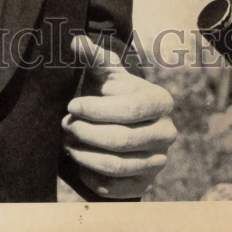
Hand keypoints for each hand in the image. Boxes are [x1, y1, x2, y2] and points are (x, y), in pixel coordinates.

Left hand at [62, 35, 176, 199]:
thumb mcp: (104, 71)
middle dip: (87, 133)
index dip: (96, 109)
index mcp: (160, 101)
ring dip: (85, 155)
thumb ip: (92, 56)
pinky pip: (117, 189)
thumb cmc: (110, 91)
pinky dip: (93, 178)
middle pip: (122, 140)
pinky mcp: (145, 184)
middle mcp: (167, 133)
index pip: (129, 109)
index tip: (71, 106)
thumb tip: (76, 42)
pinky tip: (79, 163)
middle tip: (65, 126)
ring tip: (67, 143)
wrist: (119, 120)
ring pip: (117, 166)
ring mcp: (159, 161)